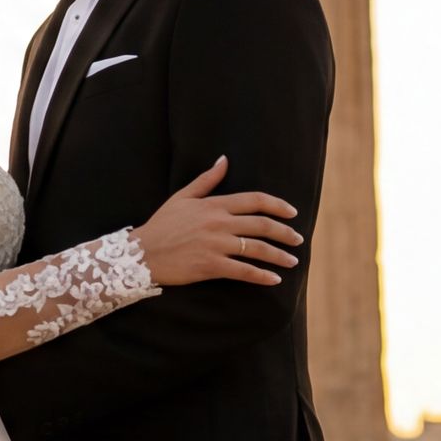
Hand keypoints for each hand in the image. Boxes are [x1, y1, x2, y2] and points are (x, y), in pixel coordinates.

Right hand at [135, 154, 300, 286]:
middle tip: (298, 240)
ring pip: (257, 249)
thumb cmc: (162, 224)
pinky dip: (261, 277)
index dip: (278, 205)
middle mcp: (219, 223)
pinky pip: (243, 271)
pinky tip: (274, 280)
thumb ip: (206, 179)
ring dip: (279, 256)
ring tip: (292, 261)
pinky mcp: (211, 266)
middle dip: (285, 233)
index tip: (292, 213)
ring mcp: (216, 245)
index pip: (255, 200)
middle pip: (262, 225)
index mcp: (214, 204)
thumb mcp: (182, 197)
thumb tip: (224, 159)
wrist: (142, 253)